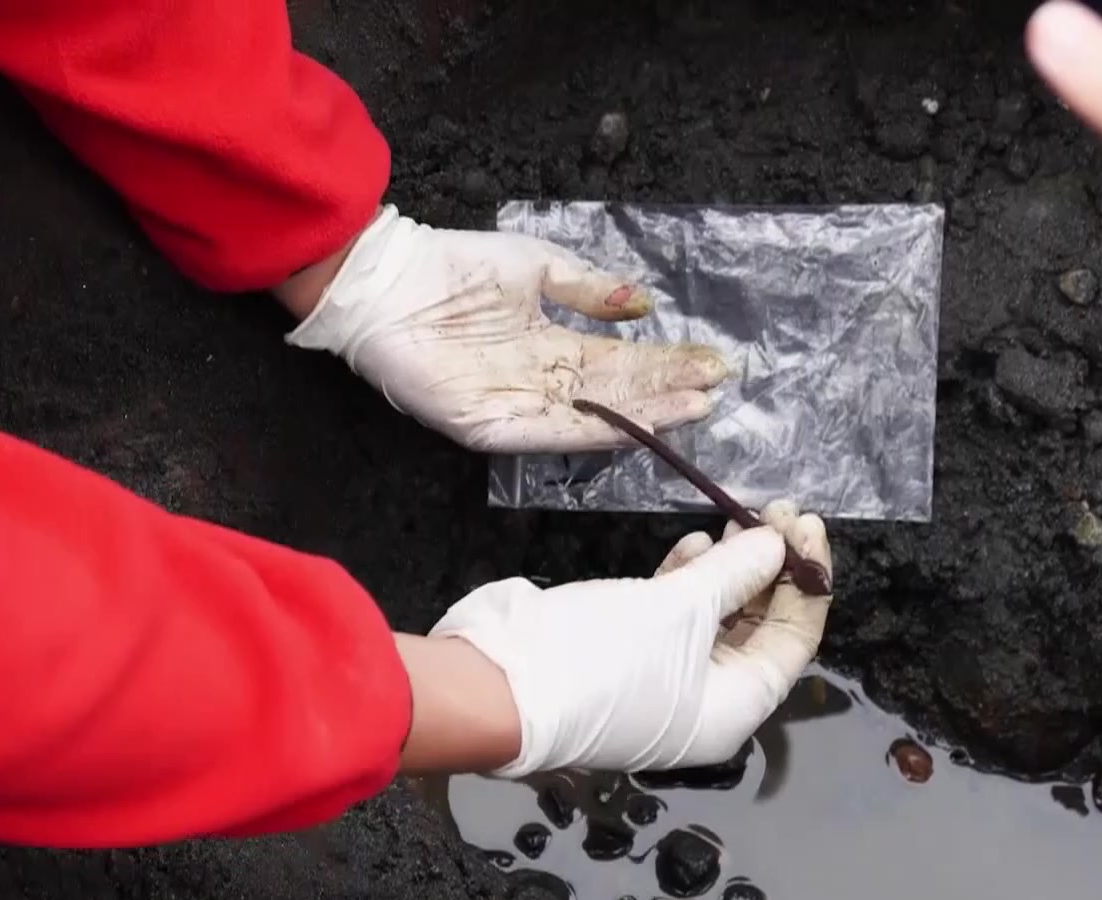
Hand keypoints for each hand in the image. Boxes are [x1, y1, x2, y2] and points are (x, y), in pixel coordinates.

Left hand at [279, 205, 730, 452]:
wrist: (386, 282)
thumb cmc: (453, 266)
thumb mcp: (535, 266)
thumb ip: (589, 289)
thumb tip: (646, 302)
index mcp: (551, 343)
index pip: (620, 360)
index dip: (665, 362)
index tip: (711, 363)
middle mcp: (541, 381)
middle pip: (616, 391)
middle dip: (667, 390)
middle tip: (715, 390)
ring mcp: (516, 406)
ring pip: (592, 415)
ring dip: (643, 413)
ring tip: (690, 407)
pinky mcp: (488, 425)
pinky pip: (548, 432)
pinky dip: (592, 430)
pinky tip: (631, 424)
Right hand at [423, 500, 831, 776]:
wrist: (497, 682)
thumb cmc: (601, 657)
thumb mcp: (680, 609)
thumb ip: (737, 572)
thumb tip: (779, 543)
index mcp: (732, 712)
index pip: (793, 644)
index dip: (806, 582)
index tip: (805, 525)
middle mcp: (705, 705)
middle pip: (757, 631)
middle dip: (769, 570)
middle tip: (774, 510)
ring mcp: (662, 683)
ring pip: (714, 620)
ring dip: (728, 570)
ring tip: (733, 519)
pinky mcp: (624, 656)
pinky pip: (672, 617)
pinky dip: (686, 581)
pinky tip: (692, 544)